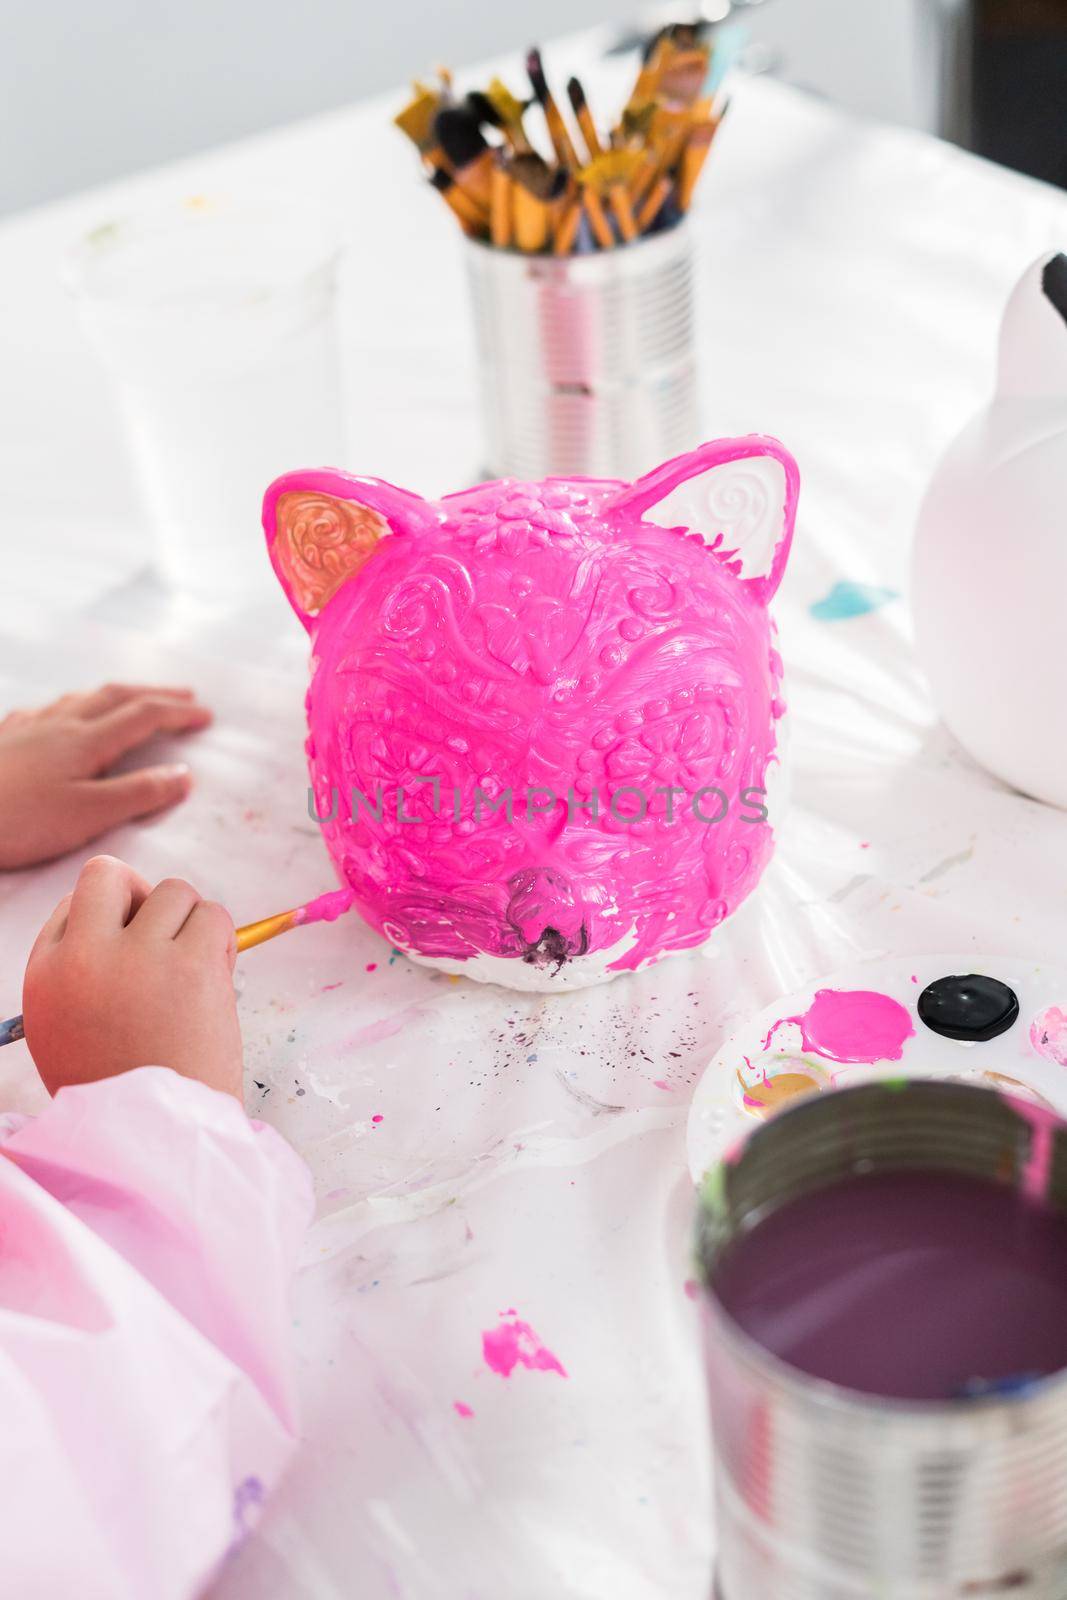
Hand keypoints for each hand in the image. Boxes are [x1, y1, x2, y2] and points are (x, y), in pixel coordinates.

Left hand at [0, 684, 211, 869]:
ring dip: (114, 695)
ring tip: (130, 698)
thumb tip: (184, 774)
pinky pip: (45, 711)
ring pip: (79, 698)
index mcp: (86, 741)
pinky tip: (61, 716)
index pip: (143, 716)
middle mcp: (59, 725)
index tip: (206, 716)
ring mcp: (28, 729)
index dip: (178, 713)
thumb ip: (138, 794)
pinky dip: (70, 706)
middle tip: (184, 697)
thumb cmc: (17, 821)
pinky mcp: (3, 740)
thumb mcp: (88, 815)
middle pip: (115, 696)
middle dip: (154, 694)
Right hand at [23, 856, 241, 1099]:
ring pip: (175, 892)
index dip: (112, 921)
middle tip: (164, 944)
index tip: (131, 951)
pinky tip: (214, 979)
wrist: (154, 1139)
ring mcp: (139, 956)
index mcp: (46, 973)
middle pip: (111, 875)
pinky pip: (214, 916)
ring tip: (191, 975)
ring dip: (191, 925)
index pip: (77, 903)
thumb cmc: (120, 1089)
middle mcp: (84, 956)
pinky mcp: (191, 965)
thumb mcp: (66, 1030)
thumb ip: (85, 971)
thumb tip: (132, 919)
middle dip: (143, 900)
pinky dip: (221, 940)